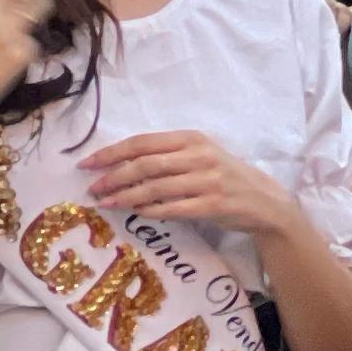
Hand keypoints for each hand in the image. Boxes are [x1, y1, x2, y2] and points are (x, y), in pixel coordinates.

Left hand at [81, 128, 293, 239]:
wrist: (264, 200)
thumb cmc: (222, 175)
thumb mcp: (197, 155)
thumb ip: (165, 156)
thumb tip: (118, 165)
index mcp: (190, 138)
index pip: (142, 143)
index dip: (111, 153)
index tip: (87, 164)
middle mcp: (198, 156)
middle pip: (145, 164)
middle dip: (113, 176)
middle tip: (93, 188)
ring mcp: (207, 180)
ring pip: (156, 187)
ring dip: (126, 196)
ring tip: (107, 203)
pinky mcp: (214, 204)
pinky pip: (173, 208)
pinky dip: (151, 210)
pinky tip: (136, 212)